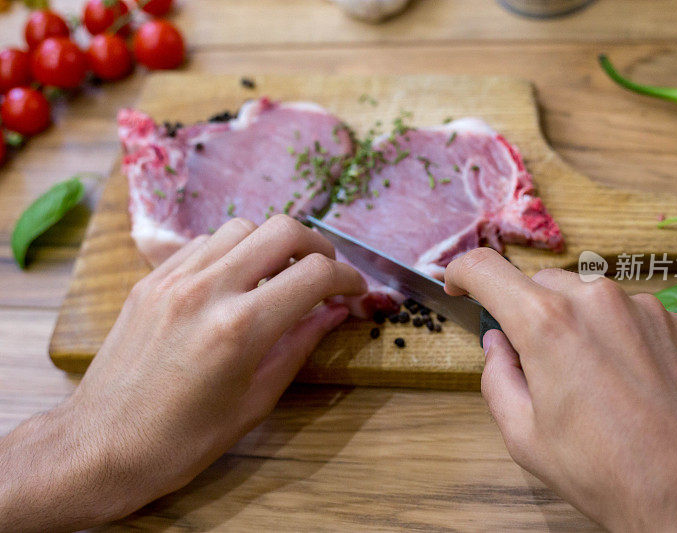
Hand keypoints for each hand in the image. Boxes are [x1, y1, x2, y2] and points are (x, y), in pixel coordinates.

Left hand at [0, 216, 365, 531]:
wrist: (101, 446)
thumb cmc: (183, 440)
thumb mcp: (255, 400)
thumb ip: (299, 346)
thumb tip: (335, 311)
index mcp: (240, 328)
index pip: (314, 275)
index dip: (348, 278)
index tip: (355, 290)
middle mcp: (207, 290)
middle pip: (282, 229)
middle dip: (317, 246)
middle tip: (325, 273)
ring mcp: (173, 279)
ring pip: (241, 227)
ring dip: (271, 245)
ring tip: (279, 277)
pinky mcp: (150, 280)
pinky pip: (203, 243)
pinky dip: (232, 251)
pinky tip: (236, 281)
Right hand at [445, 249, 676, 531]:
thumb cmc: (608, 474)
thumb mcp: (524, 436)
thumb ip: (497, 378)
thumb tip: (497, 344)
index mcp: (547, 324)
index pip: (486, 270)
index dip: (463, 273)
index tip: (460, 285)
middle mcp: (597, 300)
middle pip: (541, 285)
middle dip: (528, 314)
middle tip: (538, 365)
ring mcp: (645, 308)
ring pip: (589, 298)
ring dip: (578, 325)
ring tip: (594, 383)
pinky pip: (633, 315)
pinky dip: (620, 336)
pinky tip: (631, 384)